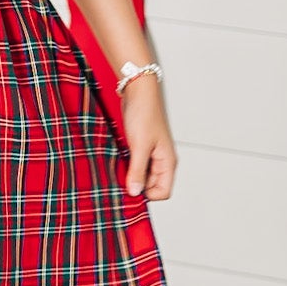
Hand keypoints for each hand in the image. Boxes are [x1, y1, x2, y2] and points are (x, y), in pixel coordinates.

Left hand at [120, 78, 175, 200]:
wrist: (138, 91)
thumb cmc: (144, 113)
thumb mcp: (139, 146)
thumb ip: (138, 171)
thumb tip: (135, 193)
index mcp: (168, 161)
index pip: (163, 192)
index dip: (147, 194)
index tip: (130, 188)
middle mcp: (162, 160)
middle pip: (151, 186)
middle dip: (136, 185)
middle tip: (120, 178)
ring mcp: (151, 153)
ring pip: (142, 175)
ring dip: (130, 174)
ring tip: (119, 166)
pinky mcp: (141, 147)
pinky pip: (135, 164)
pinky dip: (126, 165)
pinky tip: (118, 159)